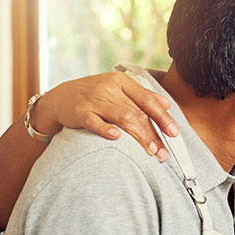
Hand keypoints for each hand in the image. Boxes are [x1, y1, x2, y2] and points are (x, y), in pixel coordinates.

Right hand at [35, 72, 178, 161]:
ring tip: (151, 152)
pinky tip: (117, 138)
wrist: (60, 98)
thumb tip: (166, 104)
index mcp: (122, 82)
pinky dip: (106, 129)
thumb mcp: (118, 90)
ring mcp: (94, 100)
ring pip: (122, 117)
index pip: (147, 99)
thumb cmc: (95, 96)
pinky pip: (94, 121)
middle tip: (163, 152)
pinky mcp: (79, 112)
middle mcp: (109, 88)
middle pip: (137, 112)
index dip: (162, 117)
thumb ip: (142, 96)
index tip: (174, 133)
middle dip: (153, 134)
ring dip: (139, 136)